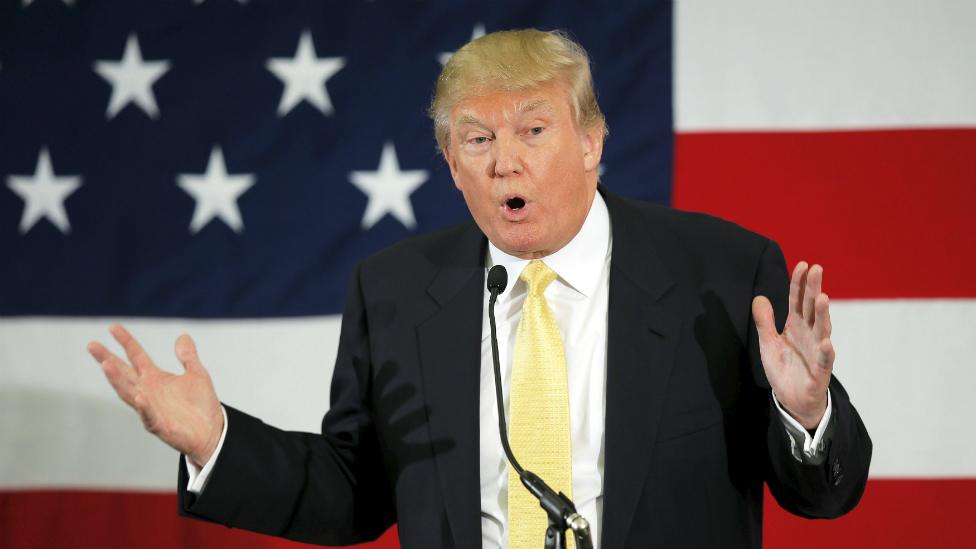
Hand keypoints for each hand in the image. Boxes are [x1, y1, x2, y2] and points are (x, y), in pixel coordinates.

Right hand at [87, 324, 223, 466]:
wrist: (211, 432)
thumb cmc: (201, 405)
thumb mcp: (197, 374)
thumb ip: (188, 356)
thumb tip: (182, 336)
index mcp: (155, 378)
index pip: (136, 356)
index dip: (125, 341)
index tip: (113, 327)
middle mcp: (148, 390)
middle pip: (123, 372)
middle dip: (107, 359)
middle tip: (92, 345)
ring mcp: (150, 407)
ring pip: (128, 392)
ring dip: (117, 380)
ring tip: (106, 364)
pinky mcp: (158, 424)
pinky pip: (148, 414)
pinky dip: (143, 406)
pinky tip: (139, 396)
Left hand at [752, 262, 833, 428]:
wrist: (793, 399)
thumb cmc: (783, 368)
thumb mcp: (768, 343)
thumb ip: (764, 321)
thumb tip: (759, 297)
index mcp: (796, 326)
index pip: (797, 300)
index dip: (798, 283)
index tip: (802, 264)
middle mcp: (809, 334)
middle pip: (812, 308)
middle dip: (814, 288)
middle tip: (817, 269)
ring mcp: (817, 351)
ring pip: (821, 329)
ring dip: (823, 313)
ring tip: (822, 297)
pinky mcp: (820, 371)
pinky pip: (824, 360)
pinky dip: (825, 351)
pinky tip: (825, 341)